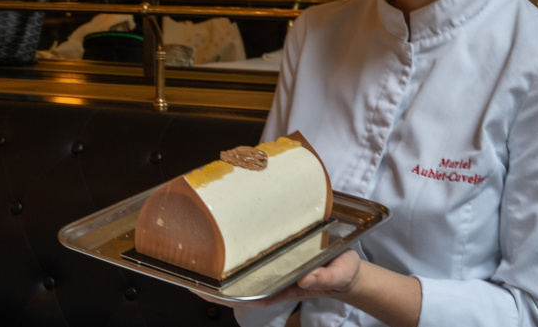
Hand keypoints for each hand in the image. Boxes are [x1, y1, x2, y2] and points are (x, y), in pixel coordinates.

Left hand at [194, 250, 360, 308]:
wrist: (349, 268)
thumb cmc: (343, 273)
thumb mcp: (340, 274)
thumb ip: (325, 277)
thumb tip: (306, 279)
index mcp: (284, 287)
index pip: (247, 295)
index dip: (222, 295)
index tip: (200, 290)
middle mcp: (275, 279)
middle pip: (238, 286)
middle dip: (212, 281)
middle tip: (188, 269)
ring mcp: (275, 268)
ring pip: (243, 271)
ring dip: (221, 266)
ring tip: (196, 255)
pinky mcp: (279, 255)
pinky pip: (254, 255)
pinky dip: (238, 250)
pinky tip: (223, 242)